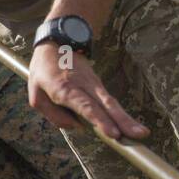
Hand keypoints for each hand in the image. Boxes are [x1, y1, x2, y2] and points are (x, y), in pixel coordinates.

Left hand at [27, 42, 147, 140]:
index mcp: (63, 88)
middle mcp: (83, 86)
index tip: (112, 133)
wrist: (58, 42)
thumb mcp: (35, 94)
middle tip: (139, 136)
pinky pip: (110, 102)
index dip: (99, 119)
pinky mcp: (99, 86)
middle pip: (105, 105)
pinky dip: (121, 114)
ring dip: (127, 119)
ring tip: (142, 133)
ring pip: (112, 103)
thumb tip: (77, 127)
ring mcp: (94, 85)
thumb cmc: (44, 71)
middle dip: (122, 122)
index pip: (85, 106)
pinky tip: (132, 126)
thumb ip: (53, 115)